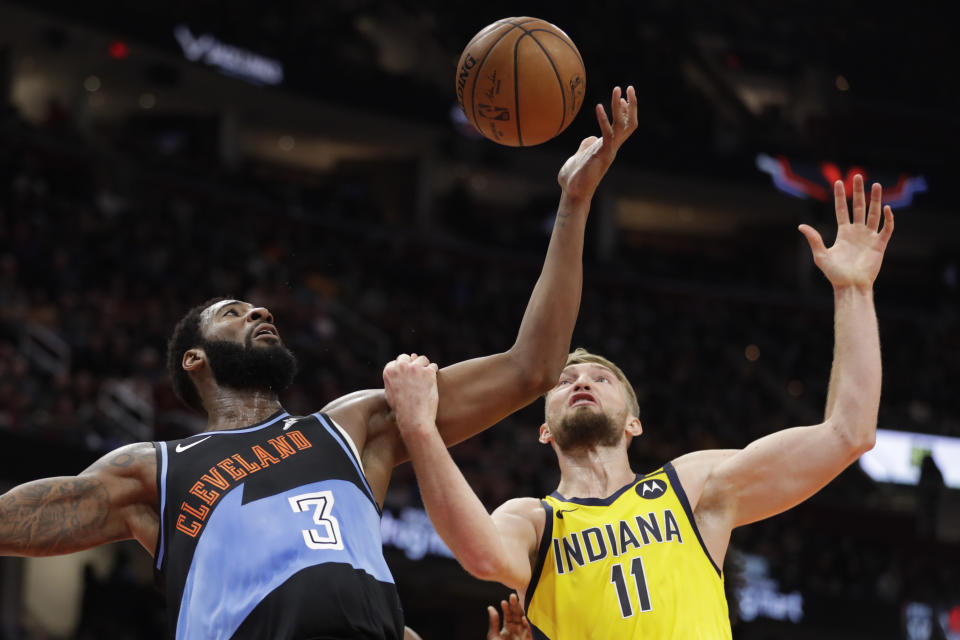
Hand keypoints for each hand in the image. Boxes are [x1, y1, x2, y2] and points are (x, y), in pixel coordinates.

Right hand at [382, 353, 438, 433]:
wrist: (413, 419)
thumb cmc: (402, 409)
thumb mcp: (391, 393)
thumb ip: (395, 377)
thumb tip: (404, 361)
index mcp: (389, 371)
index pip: (396, 362)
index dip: (403, 370)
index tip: (407, 379)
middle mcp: (401, 367)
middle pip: (407, 357)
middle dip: (412, 364)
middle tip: (417, 377)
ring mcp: (415, 368)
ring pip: (422, 359)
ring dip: (424, 367)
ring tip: (425, 379)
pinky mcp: (428, 372)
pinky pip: (433, 366)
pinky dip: (434, 373)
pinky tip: (432, 382)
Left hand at [486, 593, 530, 639]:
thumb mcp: (494, 635)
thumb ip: (494, 623)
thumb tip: (490, 607)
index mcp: (508, 627)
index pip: (508, 615)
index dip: (506, 608)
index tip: (503, 602)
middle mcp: (516, 628)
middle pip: (516, 614)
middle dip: (514, 605)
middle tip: (512, 596)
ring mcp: (523, 632)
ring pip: (523, 619)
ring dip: (521, 610)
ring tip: (517, 603)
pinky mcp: (529, 638)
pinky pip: (529, 630)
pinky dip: (527, 624)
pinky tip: (523, 618)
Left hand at [557, 85, 637, 202]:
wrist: (572, 193)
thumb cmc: (574, 177)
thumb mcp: (580, 155)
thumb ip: (586, 146)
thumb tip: (590, 138)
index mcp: (608, 146)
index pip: (623, 126)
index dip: (625, 111)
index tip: (622, 97)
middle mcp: (612, 147)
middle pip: (630, 123)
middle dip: (632, 105)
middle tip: (629, 87)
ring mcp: (609, 151)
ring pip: (622, 125)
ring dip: (620, 107)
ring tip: (618, 90)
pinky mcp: (602, 154)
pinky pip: (607, 134)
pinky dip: (603, 119)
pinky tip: (598, 107)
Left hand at [799, 175, 893, 290]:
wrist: (850, 286)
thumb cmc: (834, 274)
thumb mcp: (821, 256)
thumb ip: (814, 239)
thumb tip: (801, 226)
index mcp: (843, 233)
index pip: (841, 210)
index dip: (840, 196)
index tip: (838, 182)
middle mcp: (857, 232)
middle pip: (859, 207)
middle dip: (859, 192)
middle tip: (859, 176)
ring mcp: (869, 237)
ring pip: (874, 214)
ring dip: (876, 200)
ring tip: (876, 185)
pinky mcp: (879, 245)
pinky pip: (886, 229)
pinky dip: (888, 219)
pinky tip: (887, 208)